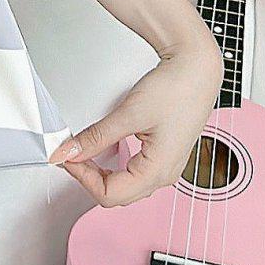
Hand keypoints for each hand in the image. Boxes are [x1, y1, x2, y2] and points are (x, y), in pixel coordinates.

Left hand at [46, 36, 224, 206]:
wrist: (197, 70)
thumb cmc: (176, 89)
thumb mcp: (128, 114)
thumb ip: (96, 137)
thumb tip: (68, 153)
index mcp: (157, 171)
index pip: (109, 194)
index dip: (82, 177)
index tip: (67, 157)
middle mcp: (165, 174)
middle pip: (117, 194)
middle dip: (89, 177)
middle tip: (72, 153)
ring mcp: (166, 166)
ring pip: (125, 186)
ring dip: (101, 172)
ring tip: (85, 150)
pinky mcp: (164, 155)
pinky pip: (134, 173)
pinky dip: (114, 164)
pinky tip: (105, 148)